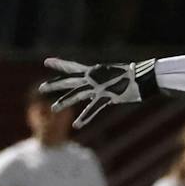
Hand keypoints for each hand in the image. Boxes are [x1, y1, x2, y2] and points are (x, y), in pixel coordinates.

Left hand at [40, 57, 158, 127]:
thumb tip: (94, 93)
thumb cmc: (129, 76)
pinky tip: (76, 125)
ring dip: (64, 102)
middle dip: (54, 84)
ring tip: (53, 109)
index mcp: (93, 71)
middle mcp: (93, 77)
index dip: (60, 64)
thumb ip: (99, 86)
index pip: (72, 66)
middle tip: (41, 88)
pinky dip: (85, 117)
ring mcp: (98, 87)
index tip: (47, 61)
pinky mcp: (106, 96)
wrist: (143, 76)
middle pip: (69, 81)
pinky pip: (93, 108)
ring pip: (77, 95)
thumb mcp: (110, 78)